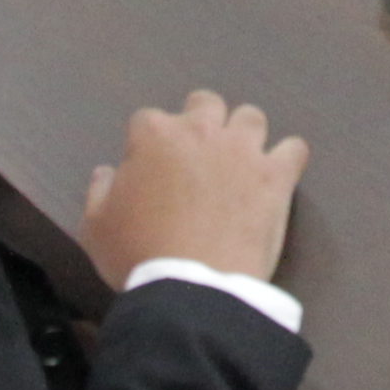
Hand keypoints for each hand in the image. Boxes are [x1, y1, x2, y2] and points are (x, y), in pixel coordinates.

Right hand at [81, 90, 306, 287]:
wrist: (192, 286)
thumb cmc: (137, 254)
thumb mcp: (95, 226)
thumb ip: (99, 190)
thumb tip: (108, 172)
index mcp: (154, 134)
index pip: (148, 120)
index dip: (148, 144)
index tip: (151, 170)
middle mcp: (201, 130)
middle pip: (206, 103)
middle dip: (202, 121)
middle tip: (199, 156)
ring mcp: (243, 150)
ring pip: (251, 117)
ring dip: (244, 134)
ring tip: (240, 162)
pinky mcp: (276, 175)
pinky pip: (294, 148)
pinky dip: (287, 159)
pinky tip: (277, 176)